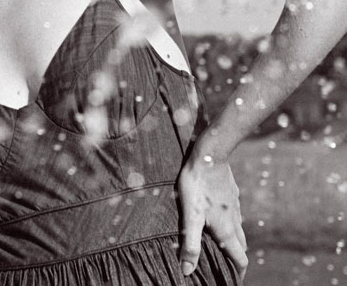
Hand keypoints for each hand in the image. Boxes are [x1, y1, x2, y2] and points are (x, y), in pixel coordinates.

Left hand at [177, 152, 247, 279]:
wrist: (210, 154)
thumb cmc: (197, 185)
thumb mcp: (190, 215)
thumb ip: (190, 243)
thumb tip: (187, 271)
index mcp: (226, 230)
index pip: (240, 259)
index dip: (238, 272)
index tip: (232, 280)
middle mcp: (234, 220)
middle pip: (240, 246)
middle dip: (235, 257)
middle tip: (225, 263)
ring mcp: (235, 205)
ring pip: (238, 228)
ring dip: (232, 239)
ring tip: (220, 243)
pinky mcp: (231, 193)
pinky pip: (234, 212)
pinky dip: (229, 221)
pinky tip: (217, 214)